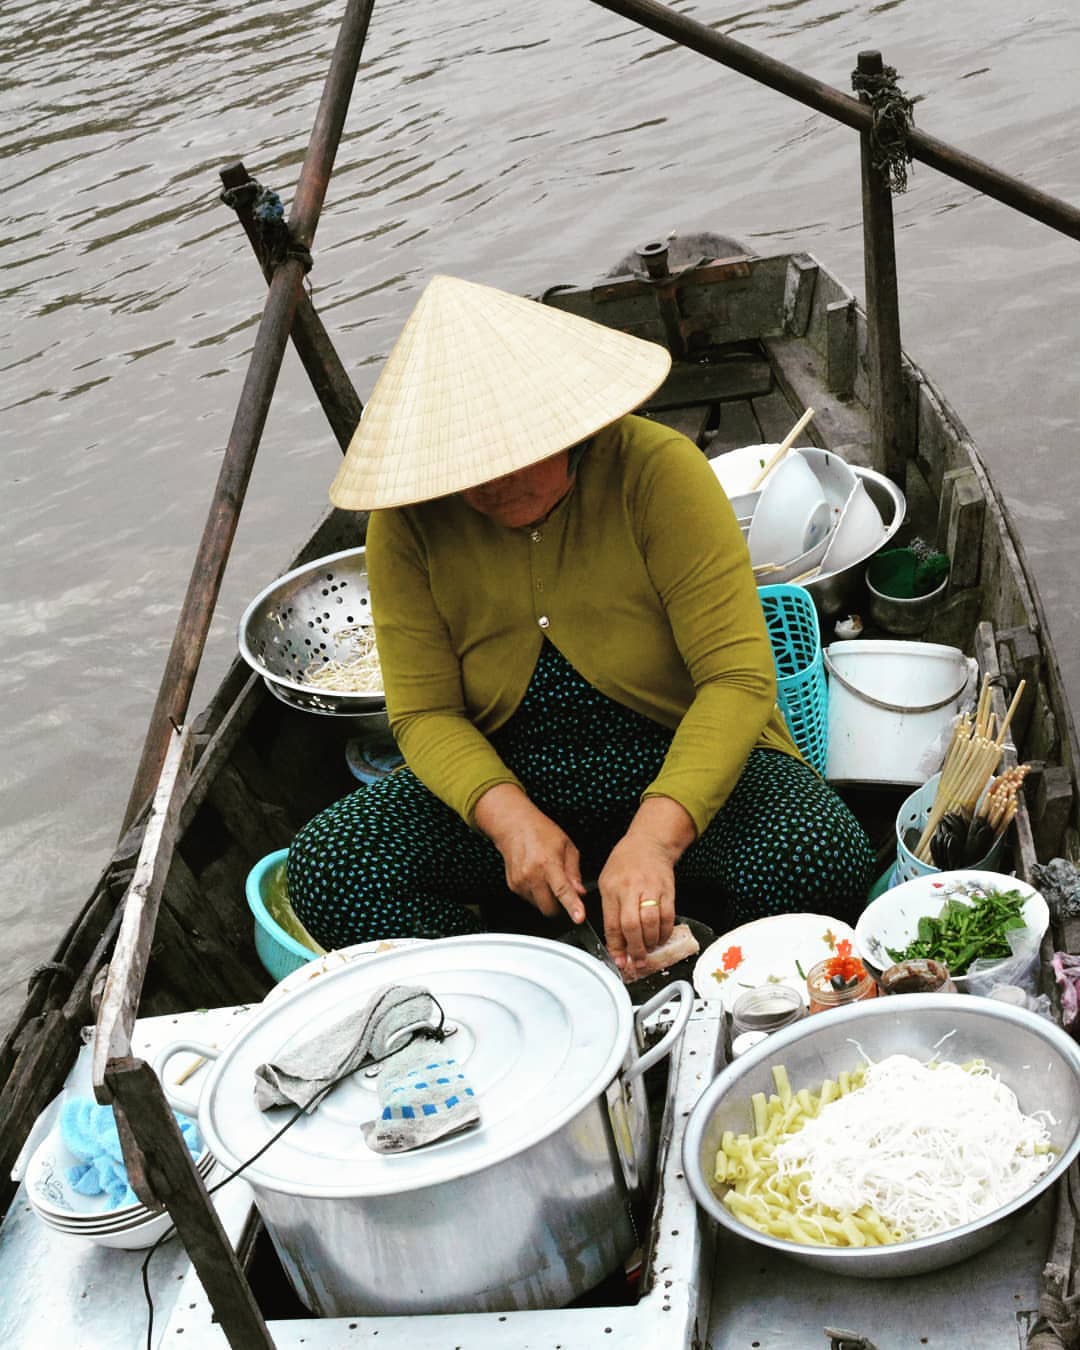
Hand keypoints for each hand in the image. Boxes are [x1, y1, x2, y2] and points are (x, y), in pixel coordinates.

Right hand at [474, 784, 585, 922]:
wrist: (514, 826)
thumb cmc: (541, 832)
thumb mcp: (566, 846)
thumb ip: (574, 872)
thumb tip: (580, 892)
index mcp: (548, 863)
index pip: (562, 890)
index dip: (572, 906)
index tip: (578, 918)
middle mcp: (532, 874)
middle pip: (549, 908)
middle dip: (560, 907)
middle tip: (564, 893)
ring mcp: (520, 882)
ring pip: (539, 906)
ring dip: (547, 899)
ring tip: (547, 878)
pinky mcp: (513, 886)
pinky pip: (530, 900)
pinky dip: (537, 894)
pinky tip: (537, 877)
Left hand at [597, 797, 694, 974]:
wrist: (649, 843)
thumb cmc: (625, 863)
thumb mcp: (607, 882)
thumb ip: (609, 910)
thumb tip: (615, 942)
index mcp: (612, 888)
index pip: (612, 923)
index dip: (616, 946)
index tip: (619, 961)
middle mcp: (631, 889)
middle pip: (632, 925)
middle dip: (635, 948)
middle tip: (637, 962)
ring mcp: (651, 889)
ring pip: (652, 923)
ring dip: (650, 943)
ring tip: (648, 951)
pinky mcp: (668, 890)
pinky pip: (668, 916)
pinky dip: (664, 932)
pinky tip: (660, 938)